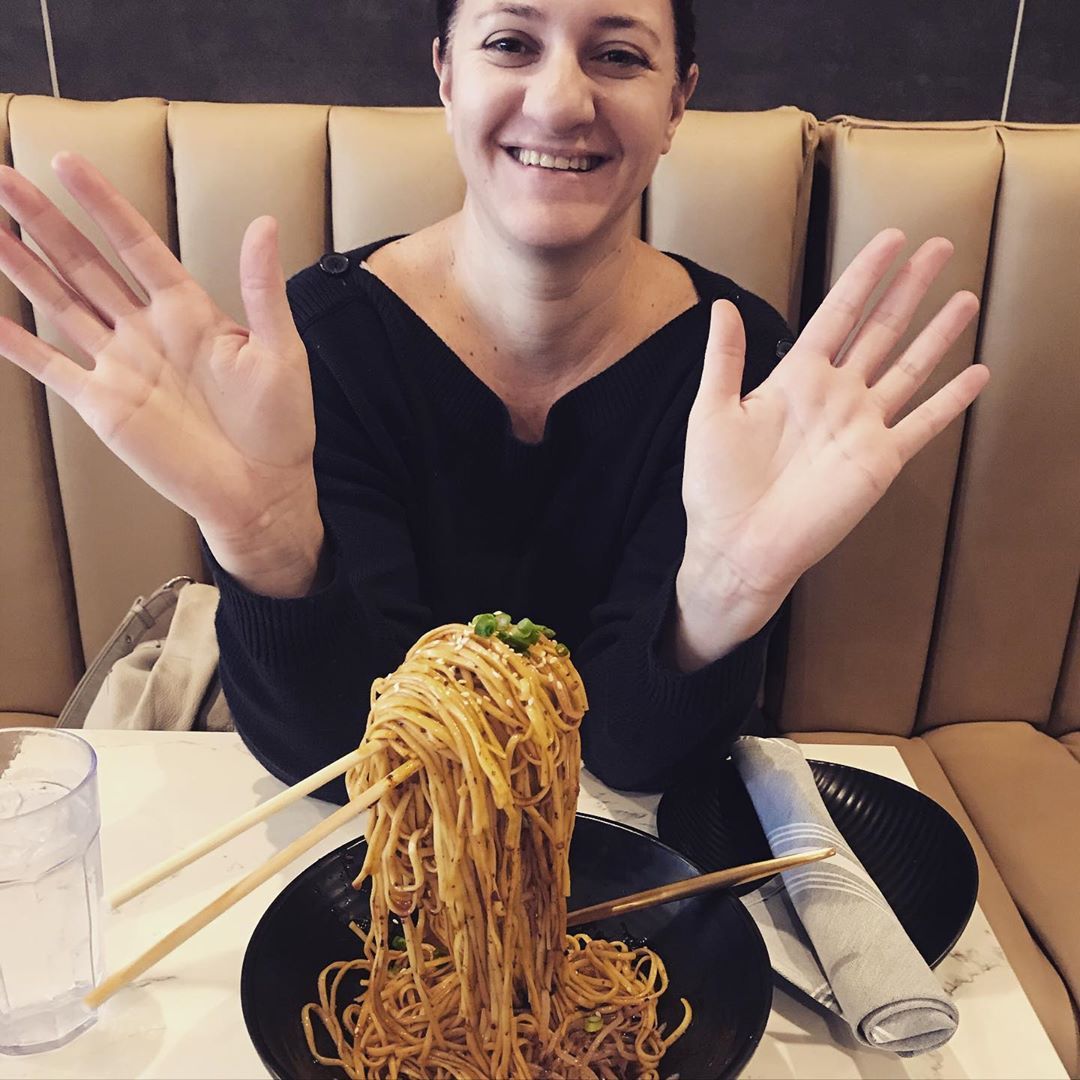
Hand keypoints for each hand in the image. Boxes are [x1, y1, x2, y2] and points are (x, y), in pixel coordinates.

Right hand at [0, 153, 321, 595]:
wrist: (262, 491)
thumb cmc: (281, 423)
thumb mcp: (281, 350)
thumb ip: (261, 289)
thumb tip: (266, 223)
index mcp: (189, 311)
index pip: (136, 245)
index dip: (103, 205)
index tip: (67, 162)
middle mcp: (147, 331)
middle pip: (85, 264)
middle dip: (44, 221)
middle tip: (2, 179)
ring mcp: (121, 366)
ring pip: (59, 303)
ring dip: (21, 266)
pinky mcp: (103, 406)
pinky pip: (50, 367)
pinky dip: (17, 345)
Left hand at [675, 228, 989, 666]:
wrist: (738, 546)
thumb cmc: (716, 486)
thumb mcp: (711, 413)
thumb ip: (724, 360)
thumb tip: (723, 305)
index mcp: (794, 378)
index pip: (838, 313)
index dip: (864, 276)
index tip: (890, 239)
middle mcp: (834, 395)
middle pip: (881, 329)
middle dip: (909, 288)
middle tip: (940, 247)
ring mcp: (861, 426)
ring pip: (909, 368)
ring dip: (938, 333)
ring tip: (965, 298)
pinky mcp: (880, 461)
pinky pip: (922, 424)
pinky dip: (951, 401)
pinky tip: (977, 374)